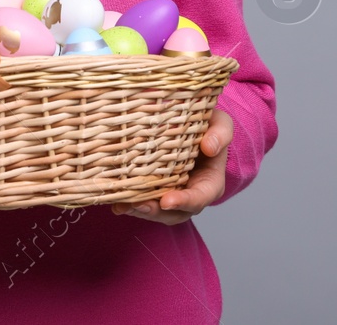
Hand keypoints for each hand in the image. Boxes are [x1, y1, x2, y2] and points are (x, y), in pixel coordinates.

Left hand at [111, 108, 231, 224]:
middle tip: (137, 206)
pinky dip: (129, 203)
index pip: (200, 198)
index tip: (166, 201)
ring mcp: (172, 195)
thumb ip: (220, 134)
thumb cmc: (209, 128)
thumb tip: (209, 146)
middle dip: (154, 212)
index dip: (184, 202)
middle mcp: (191, 195)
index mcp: (210, 183)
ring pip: (156, 212)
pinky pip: (143, 202)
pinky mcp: (155, 191)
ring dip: (138, 210)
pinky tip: (115, 201)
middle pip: (174, 212)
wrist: (194, 128)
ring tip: (121, 206)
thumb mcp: (221, 125)